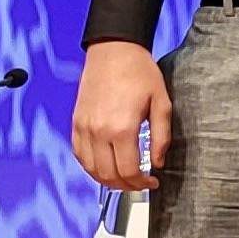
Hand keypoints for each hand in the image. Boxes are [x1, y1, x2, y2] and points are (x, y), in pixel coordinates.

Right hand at [72, 38, 168, 190]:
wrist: (114, 50)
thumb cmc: (140, 73)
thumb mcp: (162, 103)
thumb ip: (162, 137)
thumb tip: (158, 162)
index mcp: (122, 128)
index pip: (128, 171)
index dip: (141, 184)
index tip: (152, 182)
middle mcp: (98, 131)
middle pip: (108, 175)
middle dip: (126, 186)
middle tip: (140, 184)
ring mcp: (84, 127)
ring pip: (91, 169)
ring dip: (108, 180)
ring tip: (124, 179)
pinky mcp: (76, 122)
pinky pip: (79, 154)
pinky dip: (91, 167)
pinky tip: (105, 166)